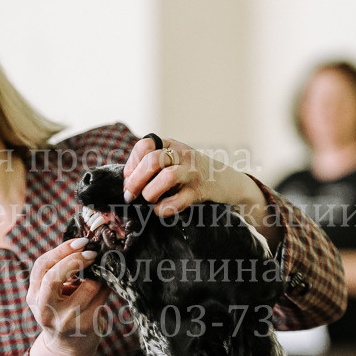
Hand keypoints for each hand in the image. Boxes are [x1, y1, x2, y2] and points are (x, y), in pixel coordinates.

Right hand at [26, 237, 107, 355]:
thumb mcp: (50, 295)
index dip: (62, 250)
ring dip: (98, 275)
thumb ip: (59, 272)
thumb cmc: (60, 311)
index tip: (80, 241)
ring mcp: (65, 320)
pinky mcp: (86, 326)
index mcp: (34, 297)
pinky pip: (102, 298)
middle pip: (54, 276)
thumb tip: (84, 244)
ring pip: (88, 286)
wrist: (67, 349)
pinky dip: (106, 287)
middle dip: (76, 260)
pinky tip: (106, 286)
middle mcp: (45, 310)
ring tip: (101, 272)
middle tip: (92, 253)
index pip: (42, 266)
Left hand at [122, 135, 265, 217]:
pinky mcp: (200, 191)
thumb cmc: (192, 174)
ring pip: (168, 177)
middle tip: (130, 195)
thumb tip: (127, 184)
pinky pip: (179, 200)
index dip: (132, 163)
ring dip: (151, 192)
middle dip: (135, 180)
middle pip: (153, 160)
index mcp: (172, 145)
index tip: (128, 179)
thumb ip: (153, 166)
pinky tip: (161, 210)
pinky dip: (165, 208)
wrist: (228, 182)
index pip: (145, 145)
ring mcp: (193, 172)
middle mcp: (182, 155)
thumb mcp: (175, 160)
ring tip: (148, 200)